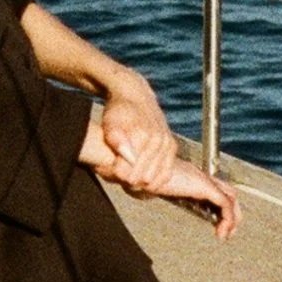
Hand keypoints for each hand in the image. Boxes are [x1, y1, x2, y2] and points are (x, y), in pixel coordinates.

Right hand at [80, 133, 242, 239]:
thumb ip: (150, 186)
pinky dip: (227, 219)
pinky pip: (224, 204)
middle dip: (233, 212)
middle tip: (227, 230)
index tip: (216, 221)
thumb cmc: (139, 172)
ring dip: (232, 217)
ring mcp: (201, 179)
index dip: (218, 202)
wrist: (138, 165)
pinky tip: (219, 232)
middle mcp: (197, 175)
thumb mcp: (148, 182)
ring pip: (229, 197)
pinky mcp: (202, 185)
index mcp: (188, 175)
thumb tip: (141, 191)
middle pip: (226, 190)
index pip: (212, 186)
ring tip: (225, 234)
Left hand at [81, 70, 177, 195]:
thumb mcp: (110, 123)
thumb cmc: (118, 112)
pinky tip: (143, 181)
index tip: (109, 171)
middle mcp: (158, 140)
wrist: (135, 97)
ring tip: (129, 180)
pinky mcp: (172, 147)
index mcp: (142, 135)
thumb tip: (130, 158)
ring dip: (142, 184)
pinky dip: (155, 182)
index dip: (117, 176)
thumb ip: (116, 140)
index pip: (130, 172)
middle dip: (130, 182)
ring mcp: (167, 144)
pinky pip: (166, 174)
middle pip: (143, 179)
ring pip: (155, 179)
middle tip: (118, 177)